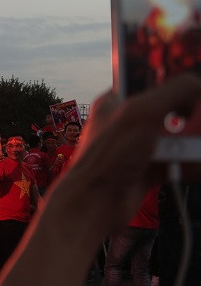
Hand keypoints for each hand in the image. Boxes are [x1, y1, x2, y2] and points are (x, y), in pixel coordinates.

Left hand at [55, 75, 200, 230]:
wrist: (94, 204)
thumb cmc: (108, 157)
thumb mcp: (141, 113)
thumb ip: (174, 92)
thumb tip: (196, 85)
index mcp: (115, 102)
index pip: (150, 81)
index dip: (174, 82)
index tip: (193, 92)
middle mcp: (126, 123)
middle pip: (171, 110)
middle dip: (191, 116)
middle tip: (196, 122)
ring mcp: (137, 147)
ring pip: (178, 138)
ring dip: (192, 143)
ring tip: (194, 149)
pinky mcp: (147, 170)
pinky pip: (178, 162)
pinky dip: (190, 164)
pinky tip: (194, 166)